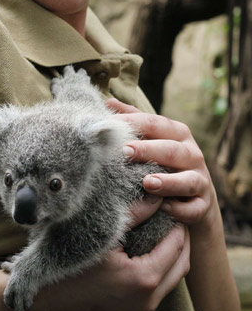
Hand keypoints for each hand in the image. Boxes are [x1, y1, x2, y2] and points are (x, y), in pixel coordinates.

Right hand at [25, 195, 189, 310]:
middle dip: (180, 239)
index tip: (170, 205)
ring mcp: (140, 310)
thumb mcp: (103, 231)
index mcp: (144, 277)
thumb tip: (155, 195)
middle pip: (181, 264)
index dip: (177, 222)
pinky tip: (149, 252)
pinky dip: (161, 270)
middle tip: (171, 217)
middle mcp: (147, 299)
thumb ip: (134, 213)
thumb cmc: (71, 259)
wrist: (47, 295)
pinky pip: (158, 290)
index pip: (177, 244)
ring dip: (172, 255)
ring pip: (172, 279)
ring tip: (163, 232)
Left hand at [106, 99, 215, 229]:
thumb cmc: (164, 161)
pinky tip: (163, 209)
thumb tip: (108, 101)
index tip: (109, 125)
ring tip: (147, 183)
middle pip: (171, 149)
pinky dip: (180, 209)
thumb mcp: (152, 138)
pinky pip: (194, 208)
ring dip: (168, 182)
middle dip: (148, 150)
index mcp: (177, 133)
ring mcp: (200, 179)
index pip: (155, 123)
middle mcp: (192, 153)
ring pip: (188, 180)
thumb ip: (133, 119)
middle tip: (125, 151)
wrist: (194, 197)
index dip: (133, 123)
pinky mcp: (202, 205)